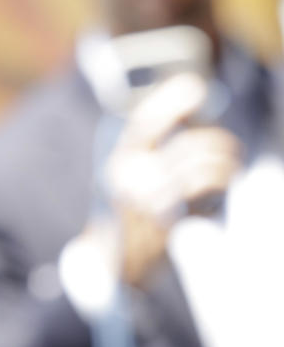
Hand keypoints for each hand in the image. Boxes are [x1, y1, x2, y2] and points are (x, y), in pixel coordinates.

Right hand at [98, 74, 242, 287]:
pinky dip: (221, 188)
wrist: (116, 261)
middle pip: (185, 146)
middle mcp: (128, 178)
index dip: (170, 101)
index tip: (195, 85)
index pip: (144, 122)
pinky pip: (204, 194)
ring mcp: (146, 202)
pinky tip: (223, 191)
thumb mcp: (136, 175)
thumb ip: (157, 148)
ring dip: (226, 165)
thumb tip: (195, 112)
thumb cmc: (135, 211)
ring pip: (201, 169)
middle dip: (217, 142)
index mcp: (119, 159)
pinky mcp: (166, 224)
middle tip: (231, 148)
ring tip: (231, 168)